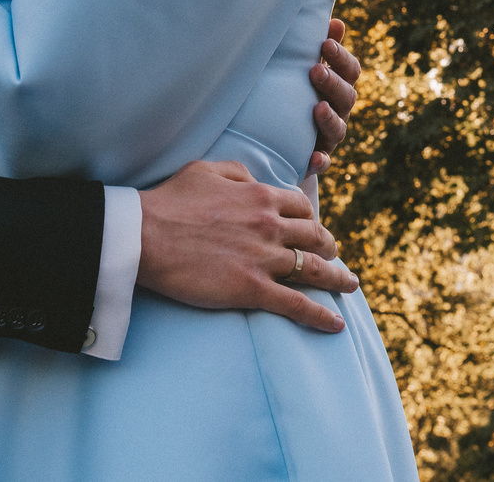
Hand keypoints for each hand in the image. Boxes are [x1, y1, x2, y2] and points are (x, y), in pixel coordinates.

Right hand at [139, 160, 355, 333]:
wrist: (144, 237)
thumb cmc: (169, 202)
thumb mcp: (207, 170)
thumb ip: (239, 173)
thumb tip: (256, 182)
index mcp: (260, 196)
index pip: (302, 206)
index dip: (310, 218)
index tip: (311, 229)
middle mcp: (270, 225)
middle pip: (315, 236)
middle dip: (329, 246)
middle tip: (333, 256)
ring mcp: (264, 259)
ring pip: (314, 269)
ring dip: (337, 278)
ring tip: (349, 285)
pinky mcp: (252, 290)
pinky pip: (297, 305)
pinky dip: (320, 315)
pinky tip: (335, 324)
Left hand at [306, 17, 360, 179]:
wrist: (283, 138)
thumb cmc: (297, 93)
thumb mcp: (306, 70)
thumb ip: (323, 50)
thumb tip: (336, 22)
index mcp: (340, 86)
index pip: (350, 71)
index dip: (341, 57)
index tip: (325, 44)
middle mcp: (340, 111)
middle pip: (347, 97)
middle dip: (332, 83)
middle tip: (315, 70)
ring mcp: (330, 136)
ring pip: (338, 128)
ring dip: (329, 118)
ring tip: (318, 107)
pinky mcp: (317, 159)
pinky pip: (322, 162)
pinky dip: (319, 160)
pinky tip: (312, 156)